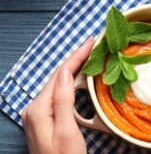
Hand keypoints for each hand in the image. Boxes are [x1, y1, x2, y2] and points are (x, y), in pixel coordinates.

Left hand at [21, 38, 94, 153]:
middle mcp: (36, 107)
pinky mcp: (47, 118)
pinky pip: (60, 94)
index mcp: (38, 108)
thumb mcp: (65, 130)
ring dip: (75, 70)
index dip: (76, 57)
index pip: (60, 75)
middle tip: (93, 46)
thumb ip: (62, 100)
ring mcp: (40, 113)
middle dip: (76, 60)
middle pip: (58, 77)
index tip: (91, 42)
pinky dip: (72, 84)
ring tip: (89, 57)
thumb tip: (64, 72)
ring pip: (59, 85)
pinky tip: (80, 78)